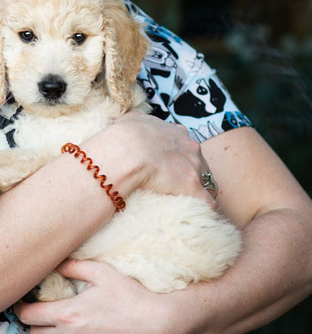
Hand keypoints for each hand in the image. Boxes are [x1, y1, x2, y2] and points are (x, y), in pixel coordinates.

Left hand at [15, 259, 182, 333]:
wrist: (156, 325)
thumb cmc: (129, 296)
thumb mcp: (101, 272)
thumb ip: (73, 266)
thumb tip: (56, 262)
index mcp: (68, 314)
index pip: (28, 315)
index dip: (19, 307)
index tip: (20, 300)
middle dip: (31, 321)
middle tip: (36, 308)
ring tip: (52, 321)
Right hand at [82, 112, 216, 206]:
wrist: (127, 151)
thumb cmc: (125, 136)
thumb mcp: (130, 119)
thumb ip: (137, 120)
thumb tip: (132, 121)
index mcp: (177, 133)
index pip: (187, 146)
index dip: (181, 158)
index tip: (172, 166)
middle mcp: (191, 148)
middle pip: (201, 164)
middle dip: (192, 174)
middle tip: (178, 185)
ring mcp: (194, 167)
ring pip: (208, 183)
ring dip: (200, 192)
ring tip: (189, 203)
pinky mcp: (194, 187)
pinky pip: (207, 202)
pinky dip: (203, 208)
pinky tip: (196, 214)